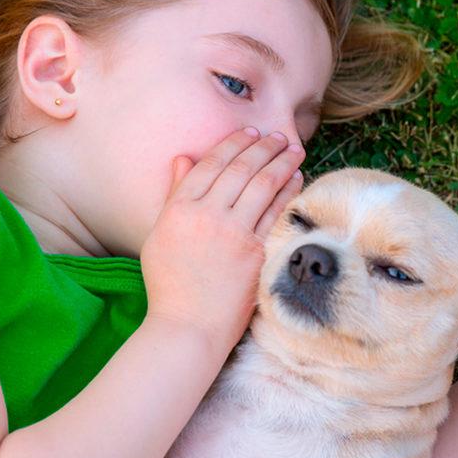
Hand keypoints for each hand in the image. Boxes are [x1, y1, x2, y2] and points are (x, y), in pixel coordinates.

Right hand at [140, 127, 305, 345]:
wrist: (189, 325)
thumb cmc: (170, 283)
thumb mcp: (161, 234)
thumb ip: (174, 194)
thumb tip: (184, 158)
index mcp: (179, 209)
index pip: (211, 164)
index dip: (233, 144)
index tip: (249, 133)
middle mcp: (207, 215)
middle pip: (241, 169)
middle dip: (263, 146)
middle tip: (279, 136)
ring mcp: (233, 233)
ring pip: (263, 185)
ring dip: (281, 162)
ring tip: (294, 149)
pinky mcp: (256, 251)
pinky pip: (277, 213)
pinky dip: (288, 191)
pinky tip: (297, 179)